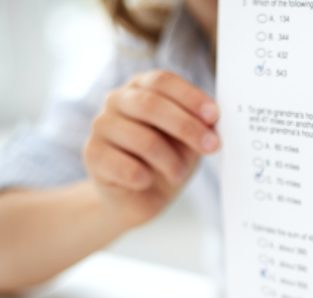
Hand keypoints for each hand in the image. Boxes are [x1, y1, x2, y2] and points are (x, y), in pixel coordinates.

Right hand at [83, 70, 219, 229]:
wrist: (138, 197)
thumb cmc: (167, 161)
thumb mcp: (190, 141)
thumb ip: (200, 126)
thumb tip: (214, 118)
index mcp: (142, 88)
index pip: (162, 80)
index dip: (190, 97)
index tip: (214, 116)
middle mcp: (118, 100)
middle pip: (150, 105)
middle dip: (186, 127)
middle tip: (211, 147)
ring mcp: (101, 125)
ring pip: (142, 139)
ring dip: (170, 161)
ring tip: (178, 175)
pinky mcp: (93, 155)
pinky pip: (126, 166)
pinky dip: (145, 178)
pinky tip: (147, 181)